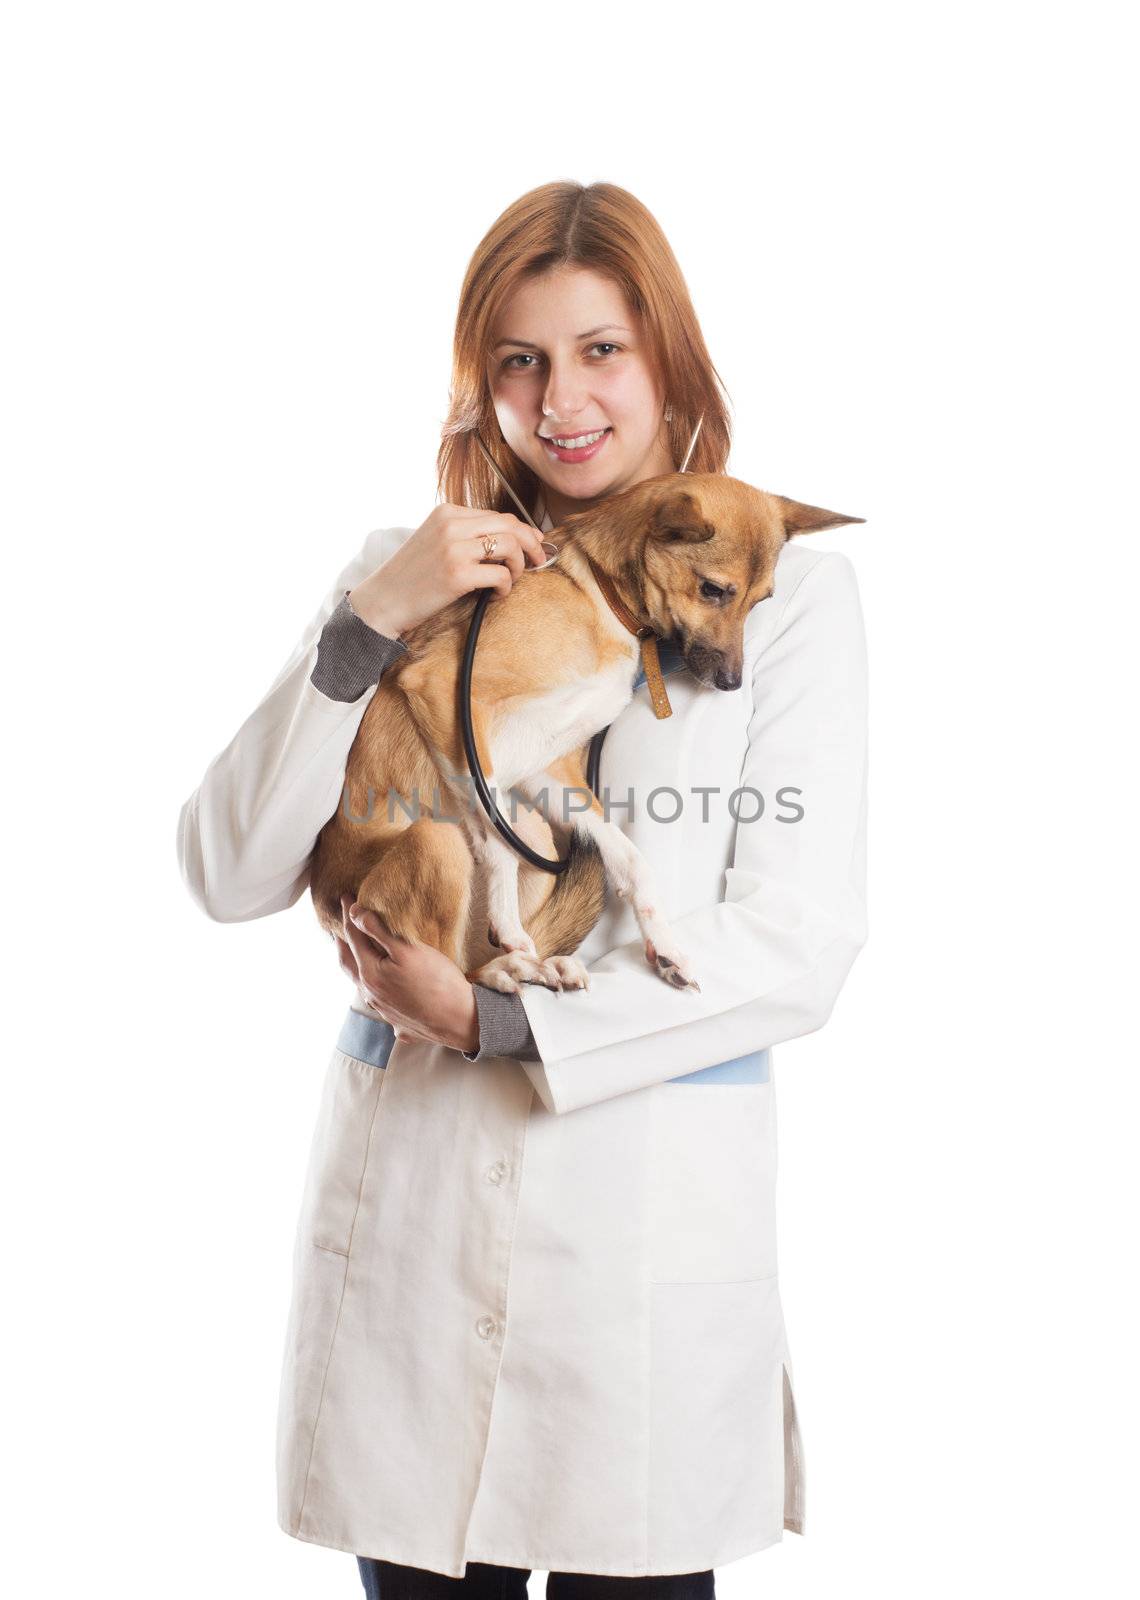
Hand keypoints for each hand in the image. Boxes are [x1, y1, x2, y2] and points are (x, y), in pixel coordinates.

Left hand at [337, 893, 479, 1052]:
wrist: (461, 1021)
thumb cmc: (438, 982)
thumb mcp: (408, 950)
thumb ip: (378, 931)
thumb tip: (355, 913)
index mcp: (369, 974)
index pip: (352, 937)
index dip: (348, 915)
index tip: (346, 898)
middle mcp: (371, 994)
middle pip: (348, 963)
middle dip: (342, 942)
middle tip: (341, 925)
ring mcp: (383, 1010)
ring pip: (361, 983)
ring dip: (356, 964)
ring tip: (356, 951)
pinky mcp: (398, 1021)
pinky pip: (379, 1001)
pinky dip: (374, 986)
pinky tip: (383, 985)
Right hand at [346, 505, 549, 638]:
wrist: (382, 600)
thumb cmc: (410, 576)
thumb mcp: (434, 540)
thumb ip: (464, 534)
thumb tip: (509, 538)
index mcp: (446, 512)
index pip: (497, 515)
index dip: (522, 530)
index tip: (534, 544)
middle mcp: (451, 525)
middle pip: (510, 524)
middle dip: (531, 543)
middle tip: (537, 561)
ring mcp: (454, 548)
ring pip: (510, 546)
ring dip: (519, 566)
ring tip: (509, 580)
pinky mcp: (458, 574)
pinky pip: (501, 575)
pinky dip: (506, 587)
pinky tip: (495, 595)